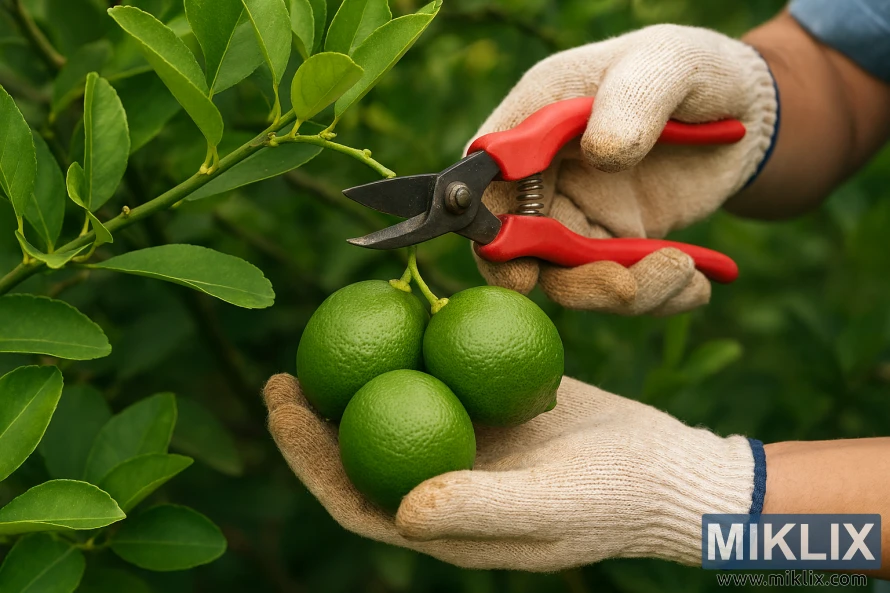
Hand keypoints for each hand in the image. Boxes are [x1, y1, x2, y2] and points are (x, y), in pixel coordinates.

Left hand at [263, 373, 755, 570]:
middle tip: (284, 369)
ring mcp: (468, 446)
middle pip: (363, 451)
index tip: (282, 408)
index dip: (309, 459)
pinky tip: (403, 311)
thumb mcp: (553, 507)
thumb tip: (400, 510)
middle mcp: (444, 484)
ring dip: (360, 377)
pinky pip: (444, 376)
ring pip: (397, 407)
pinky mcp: (493, 410)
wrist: (669, 469)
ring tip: (330, 334)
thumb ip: (479, 512)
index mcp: (443, 523)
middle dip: (316, 416)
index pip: (355, 499)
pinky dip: (421, 349)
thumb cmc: (615, 499)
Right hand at [472, 24, 777, 314]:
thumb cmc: (689, 69)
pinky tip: (698, 283)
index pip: (490, 187)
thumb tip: (603, 154)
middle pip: (527, 250)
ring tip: (684, 270)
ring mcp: (579, 215)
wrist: (744, 107)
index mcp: (535, 123)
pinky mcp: (615, 243)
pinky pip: (623, 287)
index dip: (493, 236)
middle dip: (574, 281)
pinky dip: (659, 299)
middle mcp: (546, 178)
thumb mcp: (667, 66)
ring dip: (628, 292)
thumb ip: (633, 101)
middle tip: (625, 288)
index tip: (520, 274)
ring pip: (575, 280)